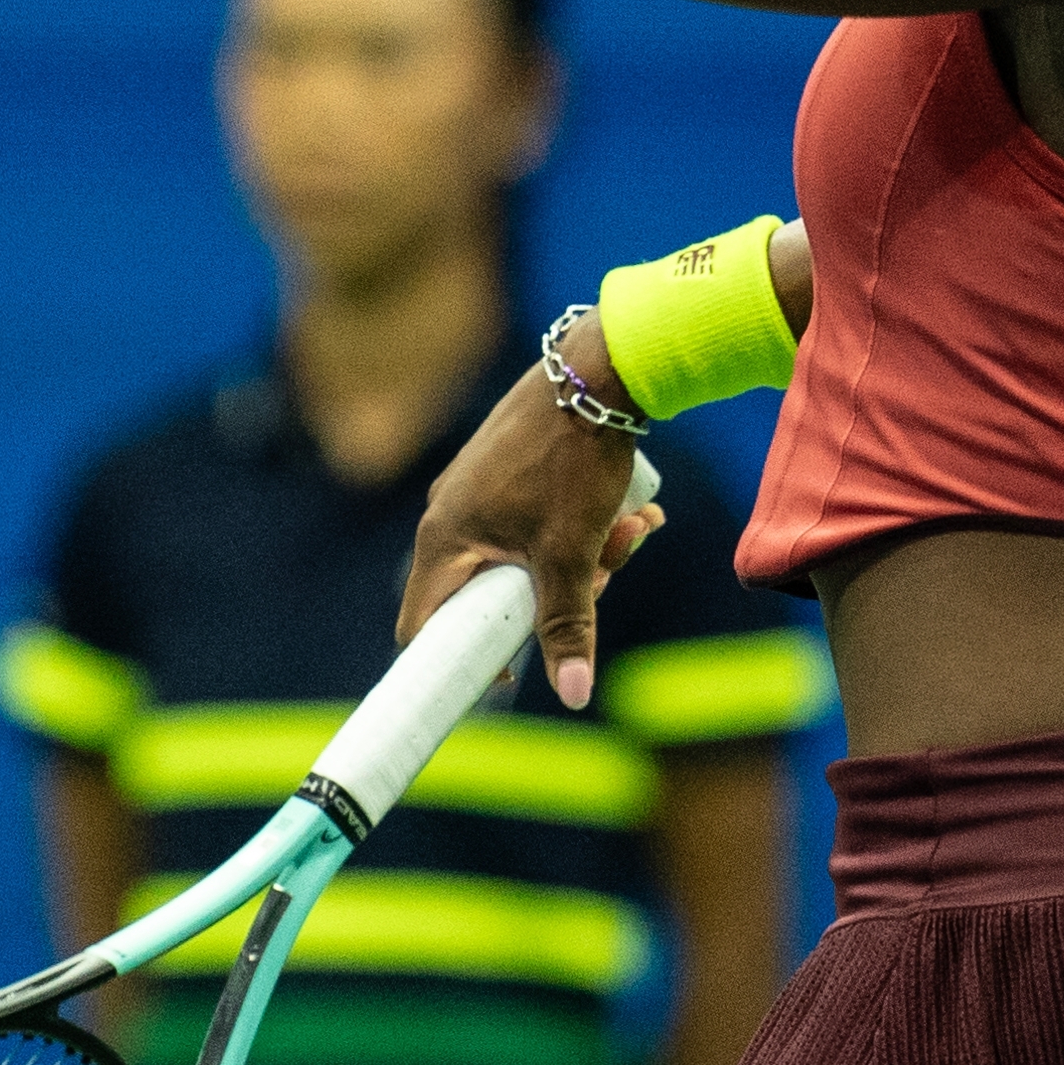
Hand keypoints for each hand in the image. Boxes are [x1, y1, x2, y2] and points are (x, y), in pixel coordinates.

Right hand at [400, 337, 666, 711]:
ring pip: (530, 554)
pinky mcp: (511, 469)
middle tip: (605, 576)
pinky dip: (586, 525)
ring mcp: (481, 488)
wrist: (600, 368)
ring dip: (589, 555)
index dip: (461, 660)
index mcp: (444, 537)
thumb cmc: (574, 458)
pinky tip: (638, 511)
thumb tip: (573, 696)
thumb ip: (567, 625)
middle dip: (560, 593)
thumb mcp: (573, 551)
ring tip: (637, 528)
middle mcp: (452, 512)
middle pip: (493, 592)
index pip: (425, 625)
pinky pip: (541, 520)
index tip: (513, 672)